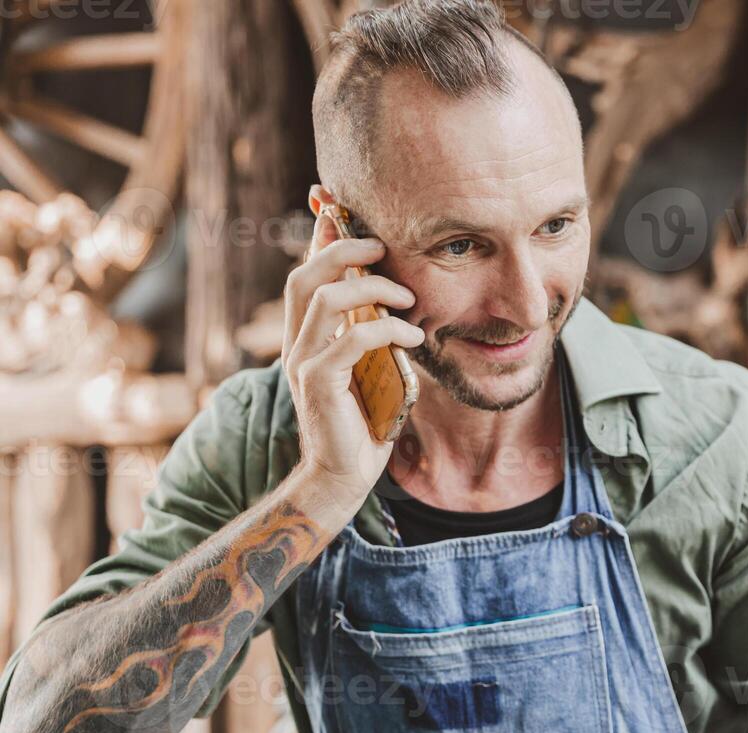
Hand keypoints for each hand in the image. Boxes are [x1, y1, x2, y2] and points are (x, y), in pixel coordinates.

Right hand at [283, 206, 423, 507]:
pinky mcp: (318, 385)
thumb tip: (395, 294)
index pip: (306, 272)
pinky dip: (386, 329)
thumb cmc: (364, 420)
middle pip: (305, 276)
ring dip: (371, 289)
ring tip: (408, 299)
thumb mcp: (371, 366)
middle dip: (343, 249)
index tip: (339, 204)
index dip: (320, 236)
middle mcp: (297, 344)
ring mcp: (303, 364)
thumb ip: (372, 332)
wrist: (343, 475)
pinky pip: (349, 340)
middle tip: (383, 246)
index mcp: (306, 335)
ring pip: (323, 300)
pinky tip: (413, 335)